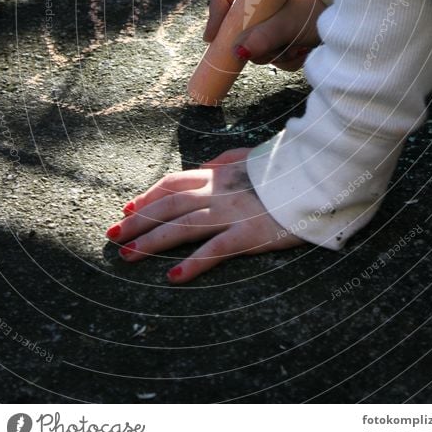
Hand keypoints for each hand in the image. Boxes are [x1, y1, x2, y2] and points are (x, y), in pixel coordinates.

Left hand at [105, 148, 303, 282]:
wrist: (319, 172)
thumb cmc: (288, 167)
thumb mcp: (253, 156)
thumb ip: (227, 161)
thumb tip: (206, 166)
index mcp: (219, 173)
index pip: (173, 184)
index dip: (147, 196)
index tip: (127, 208)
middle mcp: (219, 191)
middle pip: (168, 205)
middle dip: (136, 220)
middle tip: (112, 235)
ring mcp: (233, 211)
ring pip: (182, 226)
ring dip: (151, 241)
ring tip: (127, 255)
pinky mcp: (251, 232)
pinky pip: (217, 248)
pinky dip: (194, 262)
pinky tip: (173, 275)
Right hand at [203, 0, 325, 70]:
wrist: (345, 13)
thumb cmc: (316, 7)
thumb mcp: (289, 23)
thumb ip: (264, 37)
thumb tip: (239, 52)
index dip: (215, 17)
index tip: (212, 41)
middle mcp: (260, 5)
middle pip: (238, 31)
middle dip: (256, 46)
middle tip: (275, 48)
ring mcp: (269, 21)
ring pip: (256, 47)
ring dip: (275, 54)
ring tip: (298, 46)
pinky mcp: (281, 36)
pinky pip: (272, 54)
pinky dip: (287, 58)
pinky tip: (302, 51)